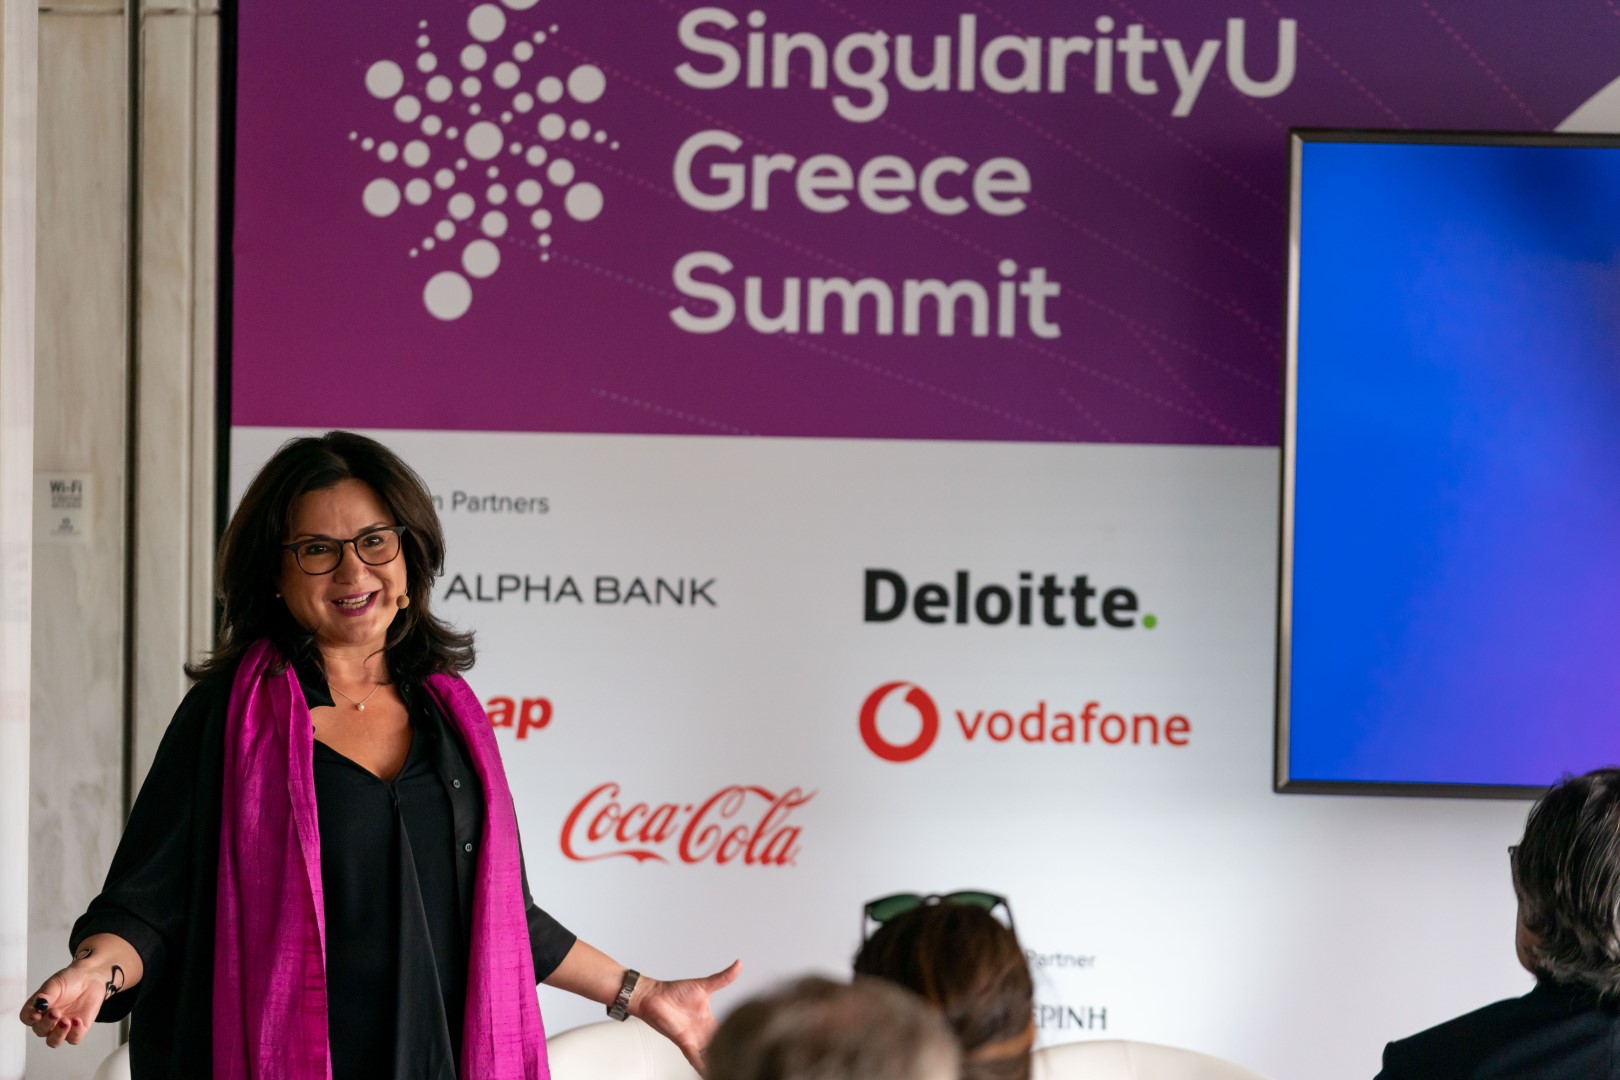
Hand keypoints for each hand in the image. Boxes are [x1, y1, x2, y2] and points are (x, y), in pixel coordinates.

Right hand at [17, 962, 110, 1048]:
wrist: (91, 978)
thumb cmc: (70, 980)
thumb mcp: (55, 984)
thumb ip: (46, 995)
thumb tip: (39, 1004)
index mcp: (38, 1008)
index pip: (27, 1018)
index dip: (29, 1019)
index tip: (36, 1014)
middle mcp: (48, 1020)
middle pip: (40, 1031)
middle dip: (47, 1023)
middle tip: (55, 1012)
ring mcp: (62, 1026)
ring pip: (54, 1041)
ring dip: (58, 1034)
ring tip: (66, 1021)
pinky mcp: (78, 1029)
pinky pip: (74, 1039)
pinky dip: (75, 1033)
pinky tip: (78, 1020)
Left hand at [631, 960, 741, 1074]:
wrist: (652, 996)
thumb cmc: (673, 991)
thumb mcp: (705, 985)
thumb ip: (723, 978)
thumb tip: (739, 964)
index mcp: (709, 1022)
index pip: (728, 1033)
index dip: (740, 1038)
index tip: (754, 1044)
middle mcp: (703, 1033)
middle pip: (721, 1048)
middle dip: (732, 1057)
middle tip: (746, 1063)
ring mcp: (694, 1039)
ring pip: (710, 1057)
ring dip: (718, 1064)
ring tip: (731, 1071)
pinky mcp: (684, 1042)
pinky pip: (696, 1058)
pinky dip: (703, 1067)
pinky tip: (709, 1074)